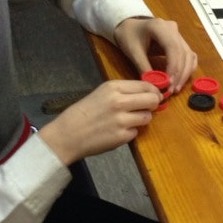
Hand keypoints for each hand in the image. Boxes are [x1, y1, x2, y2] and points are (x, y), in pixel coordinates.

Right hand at [38, 79, 161, 165]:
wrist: (68, 134)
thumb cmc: (85, 112)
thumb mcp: (102, 93)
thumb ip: (124, 92)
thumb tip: (149, 93)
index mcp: (114, 87)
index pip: (146, 86)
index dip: (154, 91)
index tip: (154, 96)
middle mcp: (119, 101)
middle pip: (152, 100)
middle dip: (153, 104)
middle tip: (147, 108)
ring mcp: (122, 120)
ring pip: (147, 117)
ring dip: (142, 119)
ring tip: (128, 121)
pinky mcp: (122, 136)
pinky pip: (136, 132)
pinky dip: (130, 133)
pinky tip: (117, 132)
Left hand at [114, 17, 196, 92]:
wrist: (129, 26)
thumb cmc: (128, 36)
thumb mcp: (133, 52)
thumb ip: (144, 67)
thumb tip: (155, 85)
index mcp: (159, 26)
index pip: (173, 47)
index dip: (174, 66)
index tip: (169, 83)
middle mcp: (173, 29)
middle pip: (183, 53)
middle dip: (180, 74)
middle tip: (172, 90)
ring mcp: (178, 35)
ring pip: (189, 56)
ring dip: (185, 73)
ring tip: (176, 88)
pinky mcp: (180, 42)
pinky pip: (188, 56)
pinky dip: (186, 69)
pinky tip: (180, 81)